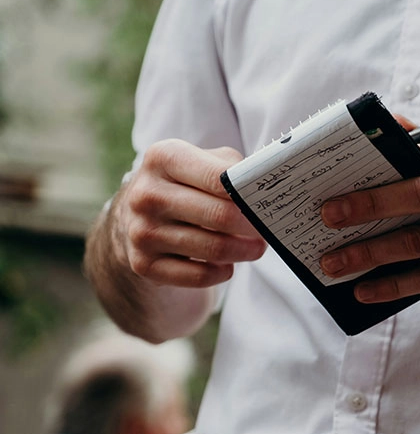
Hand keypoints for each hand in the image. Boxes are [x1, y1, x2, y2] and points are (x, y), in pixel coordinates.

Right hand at [113, 139, 265, 288]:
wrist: (137, 217)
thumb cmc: (185, 185)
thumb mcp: (202, 162)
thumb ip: (233, 168)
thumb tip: (264, 185)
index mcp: (163, 158)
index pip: (219, 178)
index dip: (250, 194)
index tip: (267, 204)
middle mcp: (147, 194)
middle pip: (220, 216)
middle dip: (253, 227)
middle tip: (268, 231)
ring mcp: (142, 231)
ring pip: (213, 249)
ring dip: (243, 252)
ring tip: (255, 248)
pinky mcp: (143, 264)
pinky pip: (198, 276)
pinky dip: (221, 273)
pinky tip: (227, 265)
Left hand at [319, 139, 419, 315]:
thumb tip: (391, 131)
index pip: (419, 153)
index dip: (373, 163)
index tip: (334, 174)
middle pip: (415, 193)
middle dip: (364, 204)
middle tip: (324, 215)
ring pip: (416, 240)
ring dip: (368, 252)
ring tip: (333, 263)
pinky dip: (392, 284)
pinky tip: (365, 290)